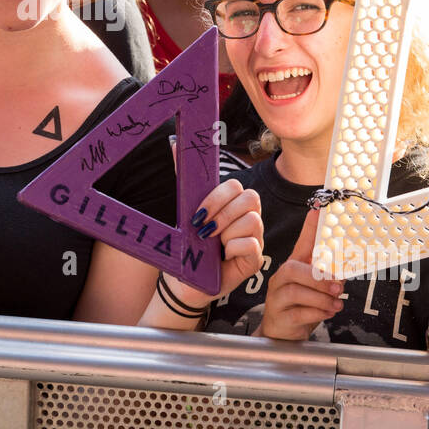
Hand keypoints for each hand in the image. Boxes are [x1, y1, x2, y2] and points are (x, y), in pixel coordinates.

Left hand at [171, 178, 263, 305]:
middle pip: (251, 198)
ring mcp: (254, 238)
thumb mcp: (182, 212)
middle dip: (223, 214)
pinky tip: (222, 257)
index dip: (217, 198)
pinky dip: (233, 249)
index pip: (236, 186)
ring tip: (213, 245)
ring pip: (253, 221)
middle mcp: (247, 218)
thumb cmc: (186, 246)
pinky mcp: (254, 260)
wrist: (183, 281)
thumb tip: (174, 147)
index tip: (197, 215)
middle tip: (204, 230)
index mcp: (231, 205)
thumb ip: (183, 180)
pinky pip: (252, 244)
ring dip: (226, 233)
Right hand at [256, 209, 344, 340]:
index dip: (309, 228)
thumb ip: (328, 277)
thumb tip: (345, 269)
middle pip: (293, 269)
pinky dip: (316, 313)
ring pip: (296, 291)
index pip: (301, 243)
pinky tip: (326, 313)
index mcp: (293, 267)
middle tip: (339, 287)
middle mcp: (281, 279)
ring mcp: (277, 297)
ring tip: (336, 304)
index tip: (318, 211)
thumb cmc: (300, 307)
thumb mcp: (315, 289)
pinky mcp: (279, 316)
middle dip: (318, 278)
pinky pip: (297, 312)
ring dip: (321, 298)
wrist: (282, 334)